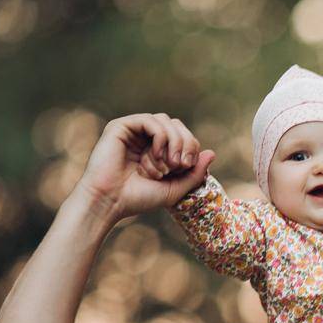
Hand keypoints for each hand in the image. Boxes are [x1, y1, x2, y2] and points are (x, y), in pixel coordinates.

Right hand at [75, 113, 214, 220]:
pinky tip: (157, 155)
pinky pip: (150, 120)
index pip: (183, 135)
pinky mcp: (121, 127)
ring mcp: (133, 130)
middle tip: (180, 165)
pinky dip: (160, 136)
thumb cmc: (138, 198)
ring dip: (173, 142)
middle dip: (185, 143)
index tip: (186, 167)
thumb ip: (194, 173)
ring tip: (168, 165)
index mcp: (157, 149)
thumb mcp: (175, 188)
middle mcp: (144, 137)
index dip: (191, 147)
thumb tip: (212, 153)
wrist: (110, 202)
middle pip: (177, 124)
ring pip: (165, 120)